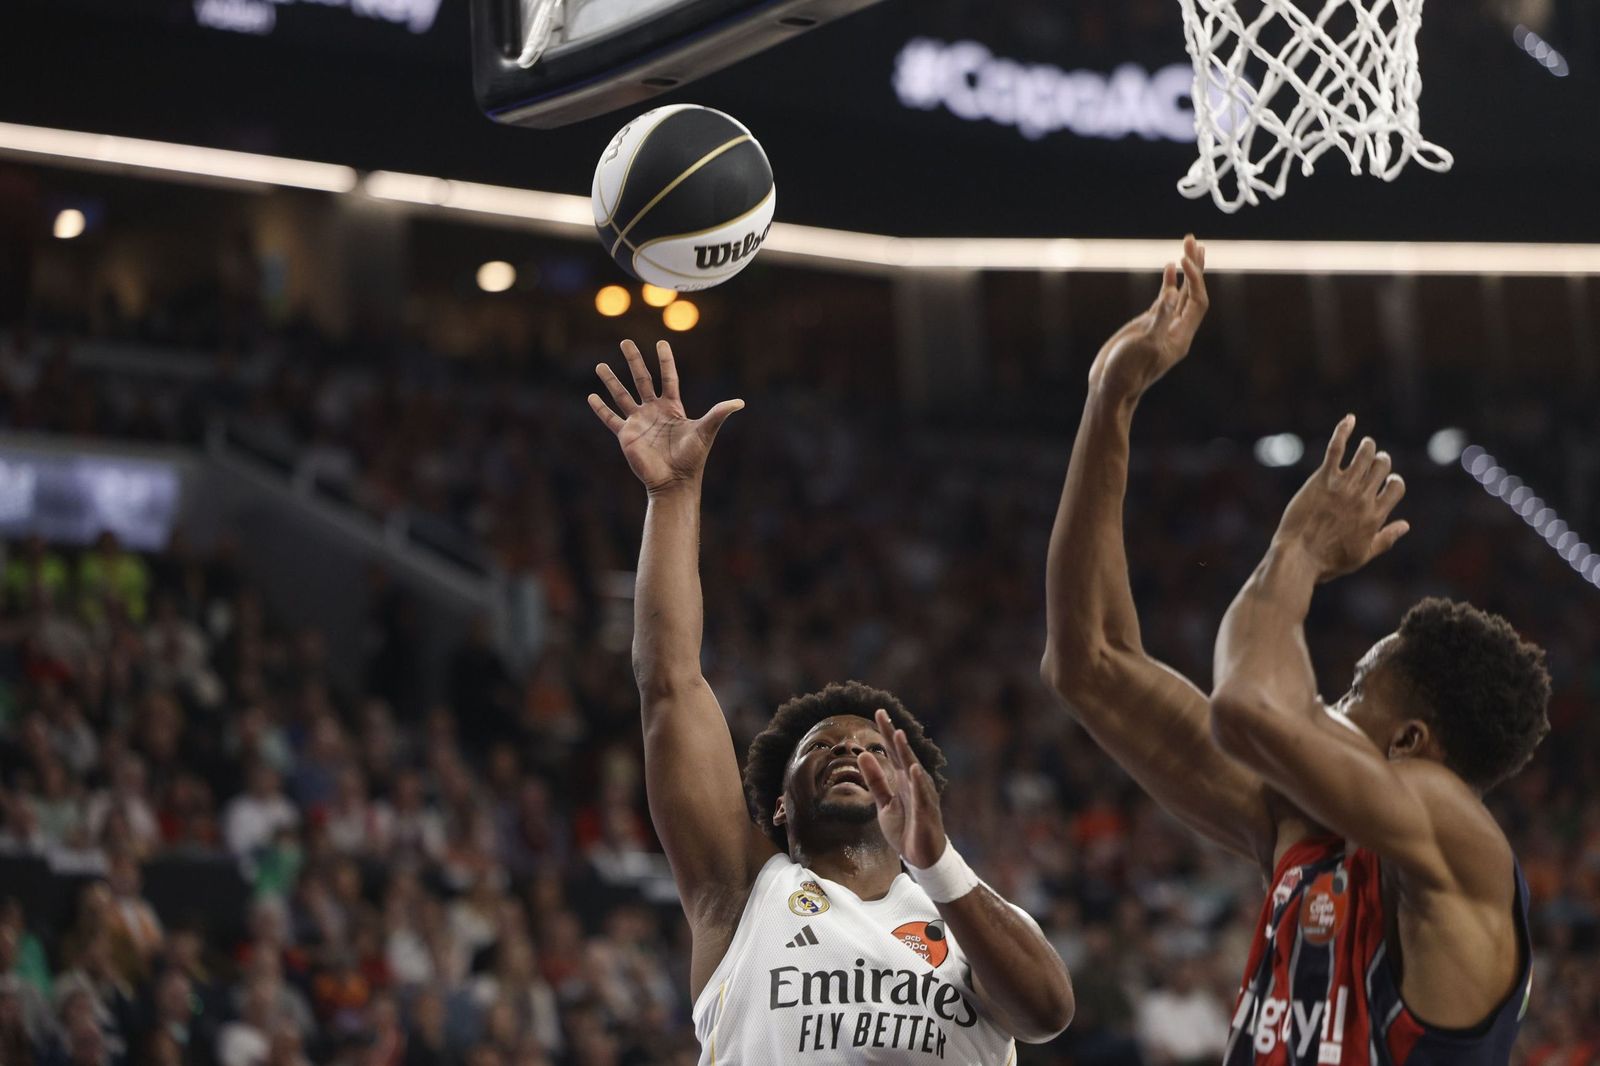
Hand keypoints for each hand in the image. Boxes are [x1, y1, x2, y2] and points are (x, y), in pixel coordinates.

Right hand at [587, 339, 743, 493]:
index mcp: (672, 407)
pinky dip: (600, 408)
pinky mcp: (627, 435)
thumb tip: (740, 402)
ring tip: (600, 365)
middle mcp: (654, 411)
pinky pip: (611, 419)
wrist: (674, 482)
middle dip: (634, 360)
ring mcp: (639, 422)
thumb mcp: (705, 431)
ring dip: (611, 380)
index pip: (668, 377)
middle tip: (625, 341)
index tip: (661, 343)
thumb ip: (719, 414)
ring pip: (622, 395)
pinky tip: (591, 396)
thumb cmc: (692, 458)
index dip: (665, 361)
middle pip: (642, 379)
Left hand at [857, 708, 945, 867]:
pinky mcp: (926, 812)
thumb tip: (863, 754)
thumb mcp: (884, 803)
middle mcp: (914, 782)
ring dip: (906, 752)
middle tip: (882, 713)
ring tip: (898, 734)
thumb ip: (875, 780)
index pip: (893, 751)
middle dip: (893, 734)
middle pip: (902, 754)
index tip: (878, 712)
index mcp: (903, 779)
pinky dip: (918, 782)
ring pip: (913, 770)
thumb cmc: (906, 828)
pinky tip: (914, 769)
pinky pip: (922, 795)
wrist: (922, 857)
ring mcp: (922, 796)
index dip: (886, 732)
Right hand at [1088, 235, 1208, 401]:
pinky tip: (1169, 268)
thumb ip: (1158, 319)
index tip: (1183, 259)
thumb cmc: (1126, 372)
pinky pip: (1165, 300)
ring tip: (1188, 246)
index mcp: (1180, 337)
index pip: (1197, 302)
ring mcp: (1162, 327)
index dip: (1194, 279)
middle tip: (1193, 240)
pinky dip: (1169, 282)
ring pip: (1181, 293)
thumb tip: (1172, 293)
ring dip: (1186, 270)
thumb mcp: (1143, 345)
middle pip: (1194, 293)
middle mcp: (1176, 330)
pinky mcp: (1148, 326)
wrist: (1110, 388)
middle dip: (1195, 266)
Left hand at [1274, 415, 1409, 581]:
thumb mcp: (1363, 555)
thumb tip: (1406, 525)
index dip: (1394, 481)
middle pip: (1381, 467)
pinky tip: (1349, 419)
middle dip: (1381, 461)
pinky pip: (1336, 449)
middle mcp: (1363, 498)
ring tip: (1366, 445)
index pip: (1396, 487)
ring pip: (1364, 455)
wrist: (1298, 558)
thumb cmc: (1328, 561)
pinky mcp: (1322, 479)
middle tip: (1374, 461)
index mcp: (1375, 516)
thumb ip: (1386, 538)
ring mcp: (1343, 487)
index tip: (1386, 483)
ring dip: (1367, 446)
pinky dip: (1344, 431)